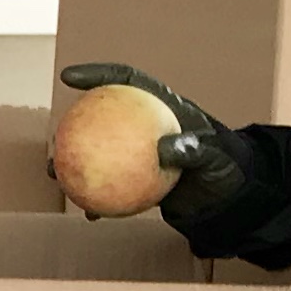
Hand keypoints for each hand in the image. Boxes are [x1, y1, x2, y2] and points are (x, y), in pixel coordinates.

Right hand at [57, 62, 290, 236]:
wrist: (234, 196)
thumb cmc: (229, 167)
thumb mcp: (216, 158)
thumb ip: (194, 149)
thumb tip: (165, 148)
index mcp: (162, 106)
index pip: (125, 82)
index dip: (96, 75)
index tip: (69, 77)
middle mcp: (145, 127)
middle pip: (100, 120)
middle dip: (71, 128)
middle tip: (55, 138)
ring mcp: (139, 155)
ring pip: (99, 156)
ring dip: (75, 166)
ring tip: (57, 177)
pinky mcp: (140, 181)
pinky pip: (113, 189)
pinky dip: (101, 201)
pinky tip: (90, 215)